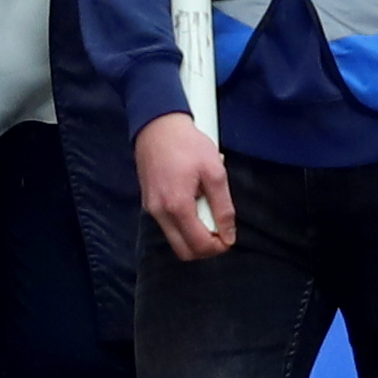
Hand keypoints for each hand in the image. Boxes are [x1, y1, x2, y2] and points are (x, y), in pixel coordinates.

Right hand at [136, 114, 236, 259]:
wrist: (158, 126)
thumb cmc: (189, 145)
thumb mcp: (215, 172)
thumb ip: (223, 207)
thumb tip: (228, 235)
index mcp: (177, 207)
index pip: (198, 245)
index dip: (218, 248)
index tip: (229, 237)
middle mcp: (159, 213)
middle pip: (183, 251)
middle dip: (205, 248)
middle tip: (220, 231)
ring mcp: (151, 209)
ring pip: (175, 240)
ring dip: (194, 235)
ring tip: (208, 212)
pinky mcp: (148, 203)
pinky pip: (168, 226)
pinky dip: (184, 224)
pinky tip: (195, 203)